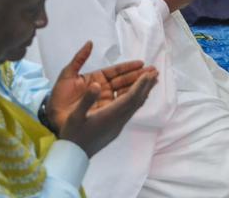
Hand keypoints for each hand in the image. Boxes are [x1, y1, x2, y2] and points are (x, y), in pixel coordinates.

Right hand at [55, 42, 158, 156]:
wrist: (73, 156)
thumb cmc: (72, 135)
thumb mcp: (75, 116)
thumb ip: (86, 100)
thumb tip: (95, 84)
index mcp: (109, 116)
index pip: (130, 98)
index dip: (140, 85)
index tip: (148, 74)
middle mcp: (117, 121)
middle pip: (136, 101)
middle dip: (146, 85)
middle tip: (156, 72)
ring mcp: (117, 125)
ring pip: (134, 106)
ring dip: (142, 91)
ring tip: (151, 80)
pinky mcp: (114, 127)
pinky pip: (129, 109)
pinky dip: (135, 98)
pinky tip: (136, 95)